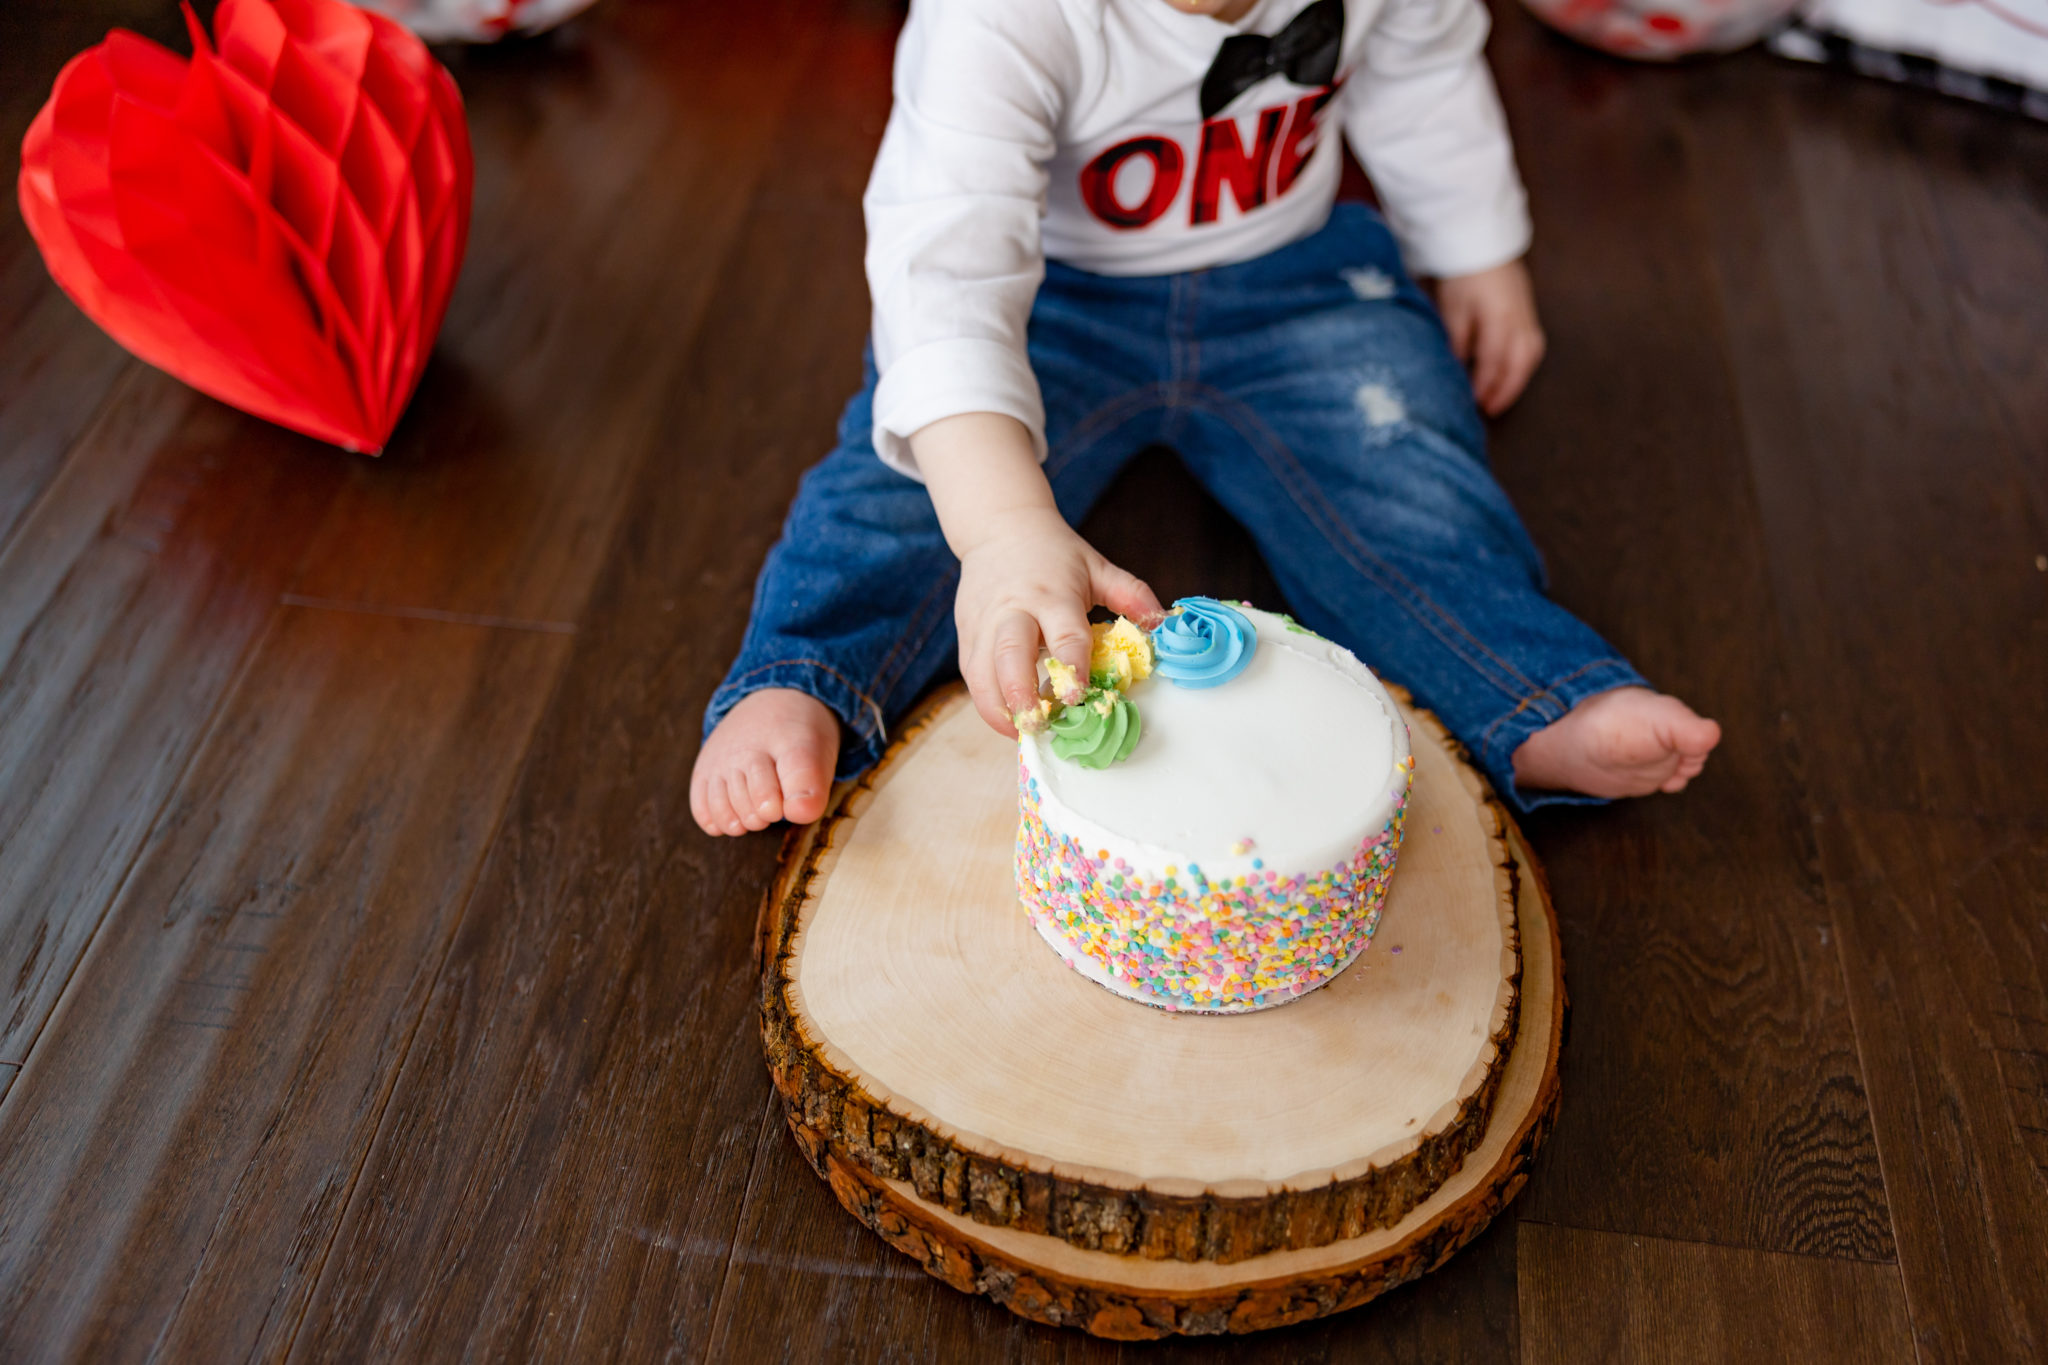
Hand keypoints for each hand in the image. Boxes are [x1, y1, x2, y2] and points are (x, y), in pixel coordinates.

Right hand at [907, 411, 1162, 738]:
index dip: (1071, 666)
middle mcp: (1013, 609)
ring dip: (998, 706)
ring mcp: (984, 622)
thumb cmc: (1055, 554)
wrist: (1000, 527)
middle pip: (1010, 654)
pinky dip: (986, 701)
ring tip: (1021, 732)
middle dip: (1020, 693)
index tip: (1077, 697)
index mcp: (1052, 594)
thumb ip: (1132, 595)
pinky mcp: (966, 633)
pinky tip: (1008, 719)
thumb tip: (1164, 624)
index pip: (1063, 633)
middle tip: (1037, 724)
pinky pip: (971, 674)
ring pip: (981, 671)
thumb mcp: (1097, 567)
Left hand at [1436, 258, 1545, 416]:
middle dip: (1505, 389)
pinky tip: (1510, 374)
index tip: (1472, 403)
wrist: (1481, 243)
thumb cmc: (1462, 276)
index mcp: (1499, 317)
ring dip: (1517, 380)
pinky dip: (1523, 364)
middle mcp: (1519, 318)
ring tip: (1499, 397)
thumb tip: (1459, 371)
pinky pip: (1533, 344)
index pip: (1493, 360)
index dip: (1484, 385)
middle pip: (1519, 363)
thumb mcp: (1452, 309)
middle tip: (1489, 409)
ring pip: (1531, 355)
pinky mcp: (1529, 311)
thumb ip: (1458, 341)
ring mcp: (1528, 314)